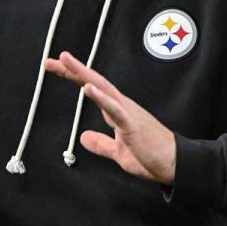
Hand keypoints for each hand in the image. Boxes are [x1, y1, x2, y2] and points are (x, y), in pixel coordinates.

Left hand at [43, 51, 175, 183]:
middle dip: (72, 70)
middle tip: (50, 60)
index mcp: (117, 111)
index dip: (73, 76)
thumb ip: (101, 143)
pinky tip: (88, 87)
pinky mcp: (132, 125)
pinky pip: (115, 109)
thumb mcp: (119, 152)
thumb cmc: (151, 156)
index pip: (92, 88)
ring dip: (83, 74)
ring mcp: (127, 113)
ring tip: (65, 60)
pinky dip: (101, 97)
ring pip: (102, 88)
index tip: (54, 67)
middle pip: (93, 82)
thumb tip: (83, 137)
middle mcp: (121, 106)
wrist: (176, 165)